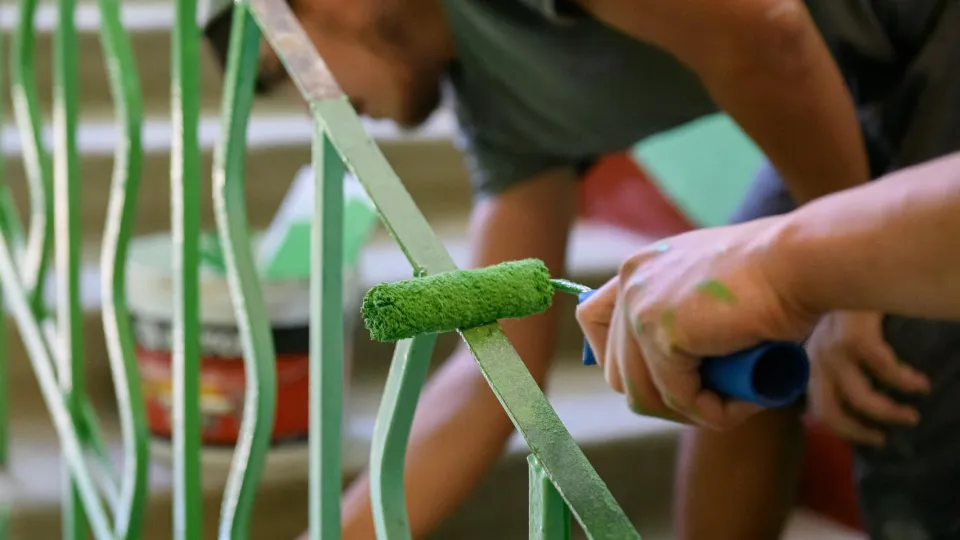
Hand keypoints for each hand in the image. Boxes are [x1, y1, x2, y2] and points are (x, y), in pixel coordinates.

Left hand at [576, 220, 818, 429]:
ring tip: (734, 403)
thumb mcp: (716, 289)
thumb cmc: (778, 274)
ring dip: (688, 412)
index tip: (657, 379)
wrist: (800, 260)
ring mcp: (639, 309)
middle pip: (618, 370)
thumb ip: (688, 314)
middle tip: (712, 399)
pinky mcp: (661, 335)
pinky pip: (677, 398)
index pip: (592, 320)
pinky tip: (741, 404)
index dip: (619, 359)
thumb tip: (681, 373)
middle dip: (662, 397)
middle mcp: (629, 283)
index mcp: (638, 268)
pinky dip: (710, 412)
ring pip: (642, 394)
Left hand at [806, 311, 929, 445]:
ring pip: (860, 398)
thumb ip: (847, 364)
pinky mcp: (855, 335)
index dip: (842, 428)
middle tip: (883, 438)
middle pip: (829, 411)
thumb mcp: (841, 335)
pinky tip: (920, 384)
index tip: (870, 436)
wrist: (852, 260)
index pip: (817, 405)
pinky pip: (884, 370)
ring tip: (911, 414)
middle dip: (857, 431)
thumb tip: (867, 399)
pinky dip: (905, 383)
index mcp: (812, 358)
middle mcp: (816, 355)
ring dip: (888, 413)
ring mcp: (833, 346)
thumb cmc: (853, 300)